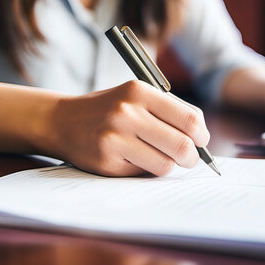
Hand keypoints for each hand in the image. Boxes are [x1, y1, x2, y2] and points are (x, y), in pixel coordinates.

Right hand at [50, 80, 209, 176]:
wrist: (62, 121)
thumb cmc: (108, 110)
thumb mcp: (135, 97)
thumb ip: (167, 111)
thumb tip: (201, 137)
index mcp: (140, 91)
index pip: (190, 118)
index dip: (201, 135)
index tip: (200, 141)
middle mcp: (127, 112)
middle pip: (182, 145)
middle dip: (191, 157)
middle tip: (188, 159)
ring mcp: (116, 137)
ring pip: (166, 164)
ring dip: (170, 166)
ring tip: (161, 159)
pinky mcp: (107, 160)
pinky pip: (143, 173)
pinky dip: (147, 170)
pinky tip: (134, 160)